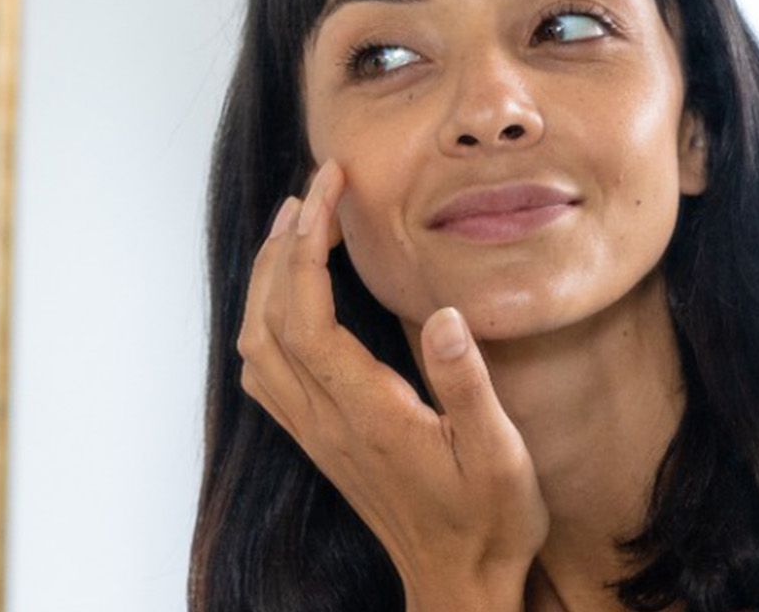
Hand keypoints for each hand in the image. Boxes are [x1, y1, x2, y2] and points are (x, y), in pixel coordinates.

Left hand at [237, 161, 547, 611]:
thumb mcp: (500, 455)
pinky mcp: (320, 443)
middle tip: (315, 187)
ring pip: (258, 345)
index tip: (330, 187)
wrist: (458, 586)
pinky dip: (266, 320)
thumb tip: (440, 316)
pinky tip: (291, 300)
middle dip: (285, 244)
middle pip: (270, 319)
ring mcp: (316, 434)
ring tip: (298, 226)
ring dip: (268, 279)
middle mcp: (326, 421)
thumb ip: (466, 384)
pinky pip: (266, 374)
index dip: (309, 242)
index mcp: (366, 414)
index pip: (308, 313)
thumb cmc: (488, 525)